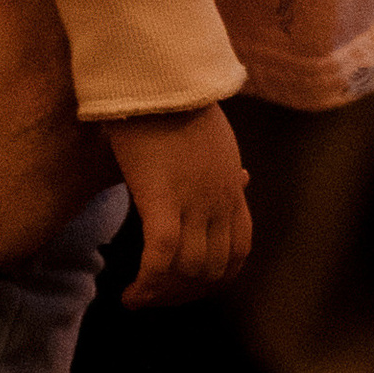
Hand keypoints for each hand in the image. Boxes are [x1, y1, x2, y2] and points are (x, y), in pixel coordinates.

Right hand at [110, 101, 249, 304]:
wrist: (156, 74)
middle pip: (214, 267)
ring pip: (189, 268)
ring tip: (138, 298)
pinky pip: (161, 255)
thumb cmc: (173, 99)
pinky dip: (148, 282)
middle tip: (155, 297)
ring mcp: (194, 200)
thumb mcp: (216, 137)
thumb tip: (243, 181)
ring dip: (164, 292)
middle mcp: (219, 199)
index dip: (216, 277)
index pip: (239, 251)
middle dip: (186, 292)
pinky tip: (130, 294)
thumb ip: (224, 167)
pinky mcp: (161, 197)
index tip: (188, 285)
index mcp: (230, 186)